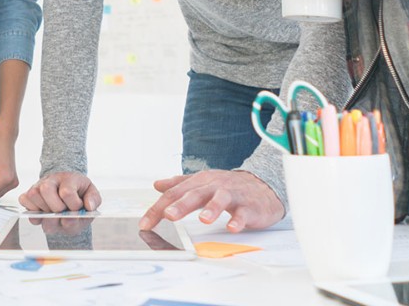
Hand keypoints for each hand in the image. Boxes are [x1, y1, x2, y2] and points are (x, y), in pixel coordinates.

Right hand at [18, 172, 101, 212]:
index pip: (67, 192)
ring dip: (44, 210)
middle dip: (56, 208)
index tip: (77, 209)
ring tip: (53, 214)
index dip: (73, 206)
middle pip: (46, 189)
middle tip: (63, 212)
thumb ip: (94, 200)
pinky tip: (43, 215)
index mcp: (69, 178)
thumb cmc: (79, 195)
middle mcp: (51, 180)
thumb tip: (88, 206)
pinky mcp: (28, 194)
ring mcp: (38, 186)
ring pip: (33, 194)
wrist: (68, 192)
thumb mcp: (92, 195)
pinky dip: (32, 211)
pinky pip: (23, 200)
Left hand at [140, 170, 283, 231]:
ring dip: (212, 209)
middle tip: (169, 215)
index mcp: (200, 182)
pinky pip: (243, 213)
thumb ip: (179, 184)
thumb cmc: (228, 186)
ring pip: (221, 199)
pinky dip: (238, 220)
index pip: (175, 194)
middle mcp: (214, 186)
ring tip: (204, 219)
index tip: (146, 224)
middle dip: (181, 205)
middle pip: (195, 194)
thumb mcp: (201, 183)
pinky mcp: (249, 207)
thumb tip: (157, 185)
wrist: (262, 185)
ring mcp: (232, 195)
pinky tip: (232, 227)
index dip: (158, 208)